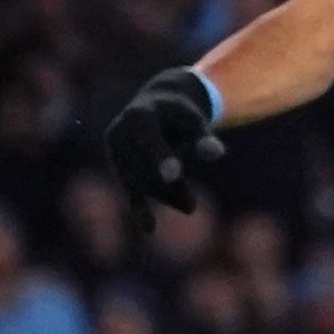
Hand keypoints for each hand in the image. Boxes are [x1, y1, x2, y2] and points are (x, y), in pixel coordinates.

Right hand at [106, 65, 224, 232]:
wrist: (153, 105)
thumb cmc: (178, 114)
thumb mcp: (192, 119)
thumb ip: (203, 135)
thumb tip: (217, 153)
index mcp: (139, 115)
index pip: (149, 139)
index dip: (160, 157)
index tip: (173, 176)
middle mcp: (120, 133)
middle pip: (144, 165)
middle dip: (169, 187)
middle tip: (191, 207)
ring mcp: (116, 152)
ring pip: (139, 181)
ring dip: (165, 196)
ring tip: (190, 206)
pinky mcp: (117, 167)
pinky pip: (127, 189)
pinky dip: (139, 208)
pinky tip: (149, 228)